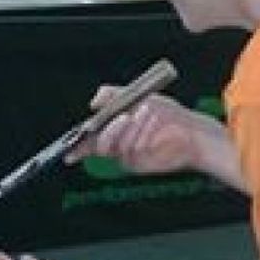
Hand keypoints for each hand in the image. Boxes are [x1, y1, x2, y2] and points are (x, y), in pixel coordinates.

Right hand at [71, 91, 199, 175]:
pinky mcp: (138, 164)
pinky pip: (130, 151)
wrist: (191, 130)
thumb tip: (93, 102)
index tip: (67, 153)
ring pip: (117, 145)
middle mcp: (117, 144)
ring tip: (148, 112)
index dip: (76, 147)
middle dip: (111, 130)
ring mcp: (127, 156)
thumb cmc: (168, 113)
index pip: (88, 140)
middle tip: (124, 116)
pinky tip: (153, 123)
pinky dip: (141, 134)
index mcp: (113, 128)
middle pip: (99, 144)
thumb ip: (112, 95)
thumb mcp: (138, 95)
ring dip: (133, 127)